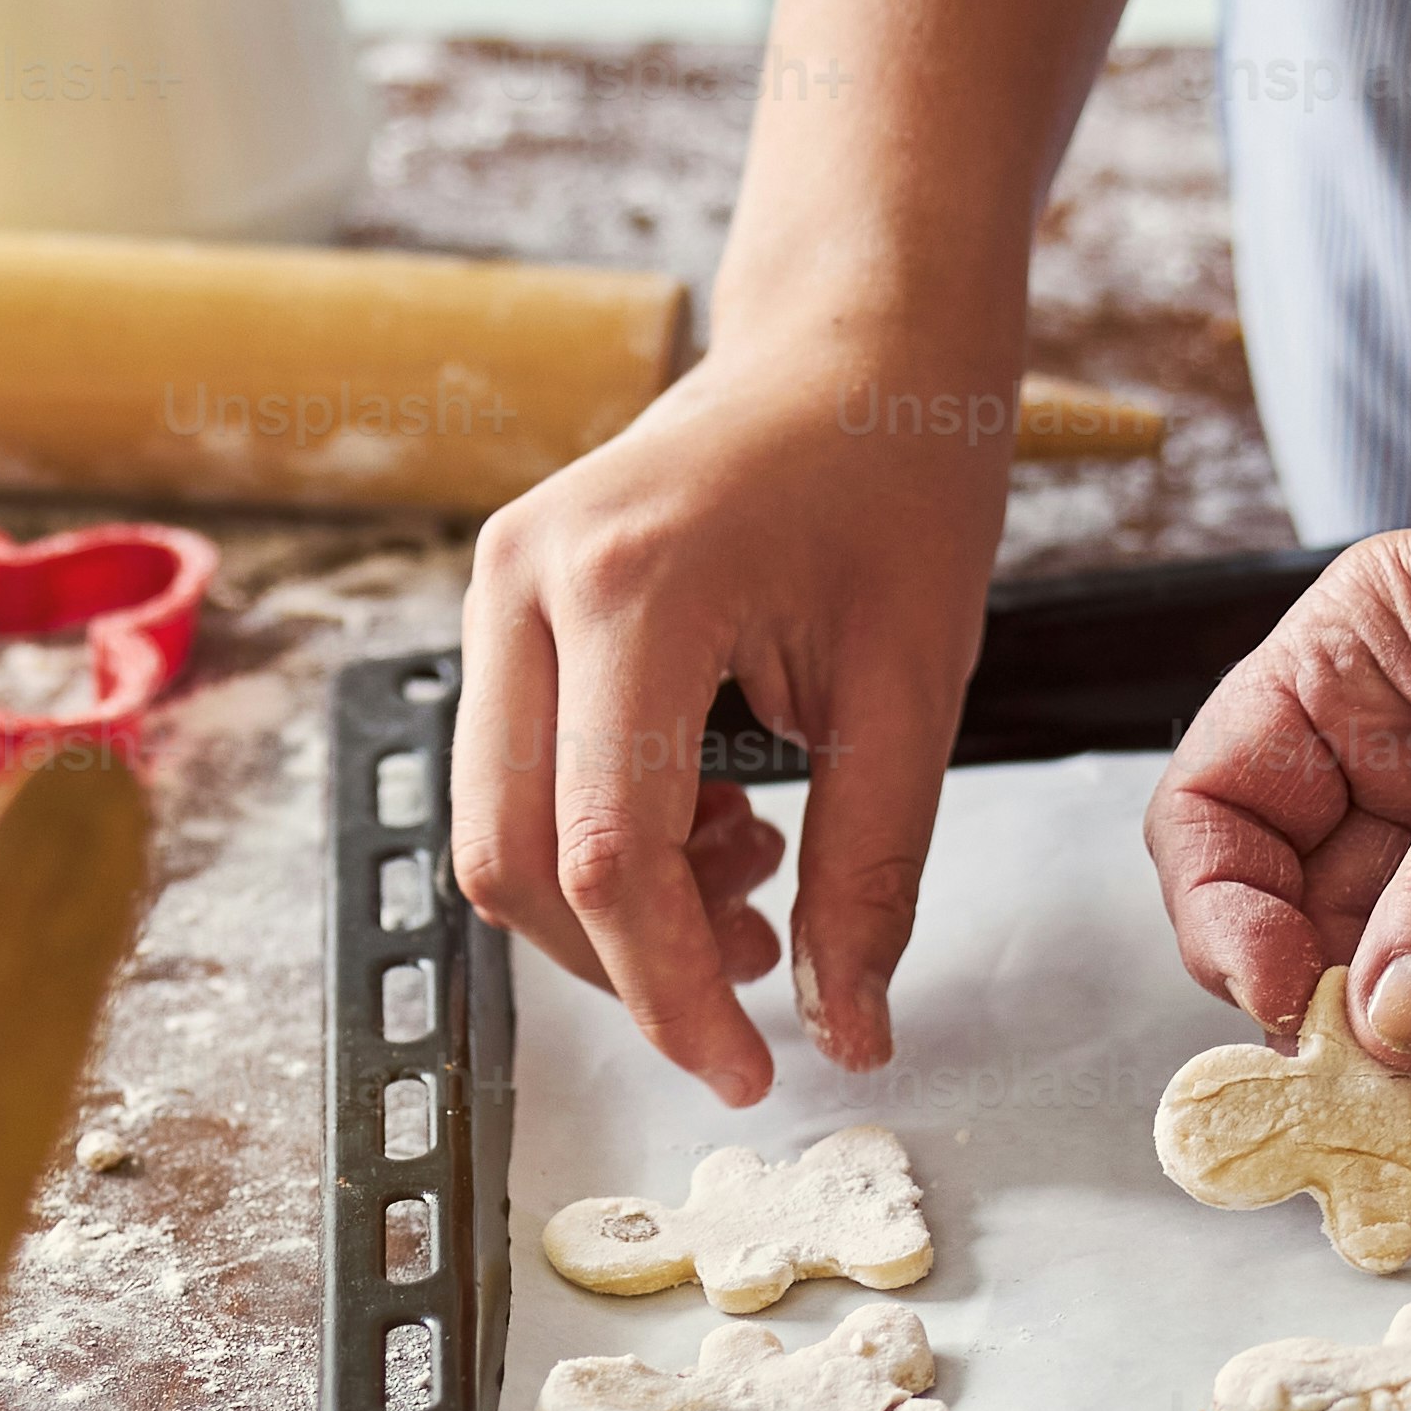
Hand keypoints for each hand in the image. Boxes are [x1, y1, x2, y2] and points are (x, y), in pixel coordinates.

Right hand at [454, 309, 1023, 1102]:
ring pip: (499, 829)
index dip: (669, 991)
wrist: (856, 343)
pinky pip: (512, 775)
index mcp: (632, 587)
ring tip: (752, 869)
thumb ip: (869, 874)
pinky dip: (601, 837)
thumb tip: (845, 1032)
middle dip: (629, 960)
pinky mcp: (504, 603)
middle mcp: (527, 580)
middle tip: (758, 972)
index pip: (607, 856)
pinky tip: (711, 813)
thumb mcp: (912, 689)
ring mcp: (497, 585)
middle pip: (518, 859)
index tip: (744, 1067)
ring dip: (614, 903)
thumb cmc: (898, 477)